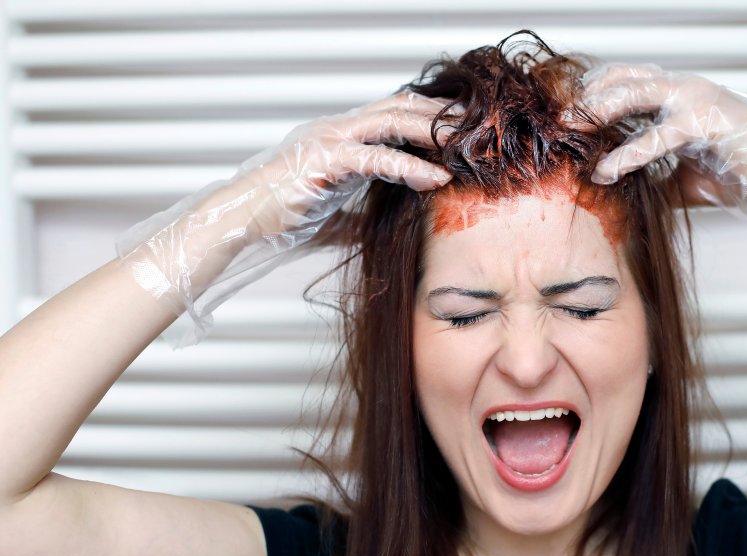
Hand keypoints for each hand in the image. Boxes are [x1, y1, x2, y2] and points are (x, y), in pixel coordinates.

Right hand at [204, 90, 453, 237]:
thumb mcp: (334, 216)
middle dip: (441, 115)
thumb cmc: (281, 216)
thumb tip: (384, 229)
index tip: (465, 131)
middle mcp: (337, 129)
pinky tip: (434, 179)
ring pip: (391, 121)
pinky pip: (374, 157)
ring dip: (432, 132)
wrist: (239, 220)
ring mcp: (329, 139)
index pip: (394, 114)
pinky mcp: (323, 161)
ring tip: (466, 146)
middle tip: (479, 128)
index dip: (430, 118)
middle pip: (400, 107)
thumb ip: (361, 216)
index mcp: (342, 136)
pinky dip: (408, 166)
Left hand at [575, 63, 746, 279]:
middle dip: (588, 95)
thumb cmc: (743, 167)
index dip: (596, 92)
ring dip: (600, 110)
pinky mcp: (704, 123)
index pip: (628, 78)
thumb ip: (658, 180)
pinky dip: (628, 153)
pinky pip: (657, 137)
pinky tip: (608, 169)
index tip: (569, 111)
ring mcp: (695, 100)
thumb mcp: (689, 177)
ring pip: (635, 92)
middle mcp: (684, 88)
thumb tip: (629, 201)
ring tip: (574, 130)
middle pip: (624, 77)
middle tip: (561, 117)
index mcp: (680, 93)